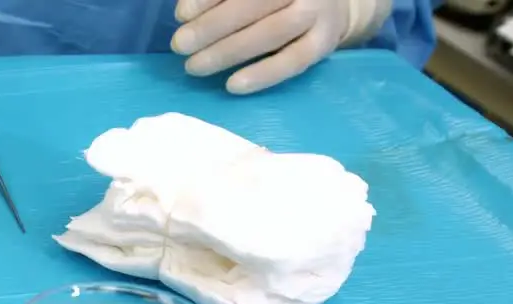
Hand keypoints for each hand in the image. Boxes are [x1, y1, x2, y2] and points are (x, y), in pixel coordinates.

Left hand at [170, 0, 391, 93]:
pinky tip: (233, 85)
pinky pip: (293, 60)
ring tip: (195, 66)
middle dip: (212, 26)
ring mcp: (318, 11)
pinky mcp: (325, 41)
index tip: (181, 15)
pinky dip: (262, 74)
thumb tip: (184, 13)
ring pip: (272, 31)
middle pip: (255, 4)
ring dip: (229, 51)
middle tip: (180, 45)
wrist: (332, 5)